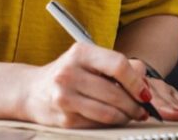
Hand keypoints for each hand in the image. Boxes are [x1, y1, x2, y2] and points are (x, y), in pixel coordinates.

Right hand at [18, 42, 153, 128]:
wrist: (32, 91)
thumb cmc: (68, 73)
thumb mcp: (89, 59)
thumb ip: (117, 64)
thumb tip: (142, 77)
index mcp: (80, 52)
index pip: (118, 65)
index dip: (136, 82)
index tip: (145, 93)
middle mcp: (69, 73)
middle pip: (115, 92)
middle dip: (135, 105)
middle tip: (142, 109)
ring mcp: (65, 97)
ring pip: (109, 112)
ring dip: (126, 117)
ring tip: (130, 115)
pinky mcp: (64, 119)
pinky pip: (98, 124)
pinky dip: (111, 124)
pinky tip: (113, 118)